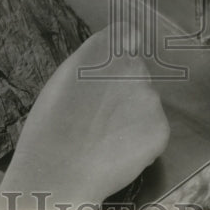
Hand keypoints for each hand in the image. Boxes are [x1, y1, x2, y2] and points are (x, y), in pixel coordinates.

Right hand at [0, 24, 170, 208]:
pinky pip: (153, 128)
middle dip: (124, 89)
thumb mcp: (64, 79)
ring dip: (132, 114)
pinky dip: (141, 139)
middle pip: (136, 72)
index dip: (120, 54)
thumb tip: (125, 44)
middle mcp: (132, 65)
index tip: (108, 74)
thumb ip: (95, 60)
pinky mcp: (161, 127)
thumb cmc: (49, 128)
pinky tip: (117, 152)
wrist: (57, 174)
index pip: (128, 35)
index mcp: (104, 50)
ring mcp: (150, 97)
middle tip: (100, 117)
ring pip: (145, 101)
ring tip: (105, 139)